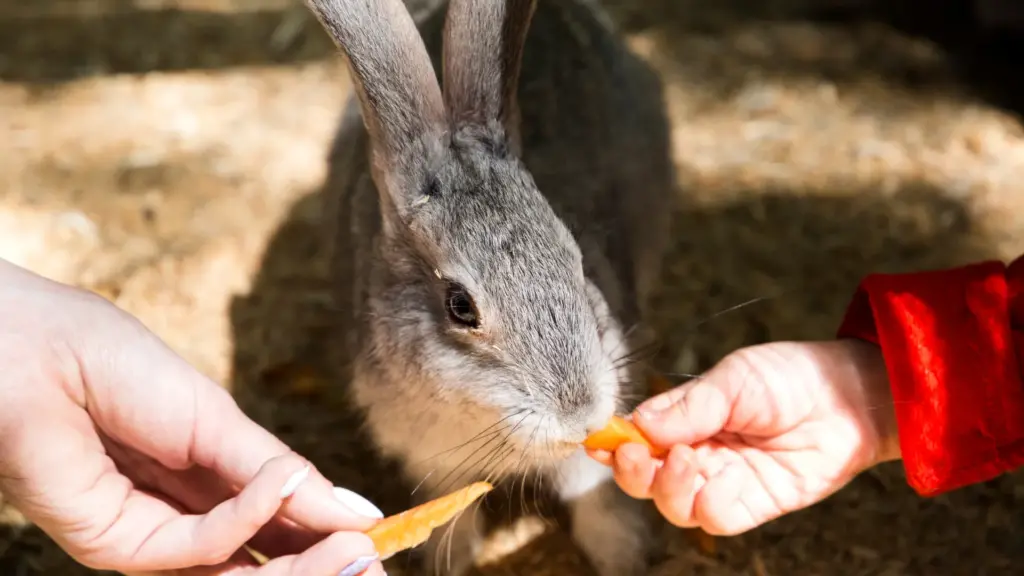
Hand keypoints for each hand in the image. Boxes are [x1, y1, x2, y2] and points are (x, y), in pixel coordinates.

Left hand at [0, 258, 385, 574]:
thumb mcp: (221, 421)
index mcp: (216, 479)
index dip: (332, 536)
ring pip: (238, 574)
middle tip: (376, 561)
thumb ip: (281, 475)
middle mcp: (190, 516)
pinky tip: (279, 489)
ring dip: (300, 564)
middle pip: (267, 559)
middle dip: (325, 564)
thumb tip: (358, 512)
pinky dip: (245, 522)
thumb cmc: (120, 366)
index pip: (284, 524)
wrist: (38, 352)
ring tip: (354, 549)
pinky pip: (196, 552)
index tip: (384, 539)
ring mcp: (155, 537)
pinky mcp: (119, 548)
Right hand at [592, 340, 899, 534]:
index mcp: (685, 421)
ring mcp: (723, 482)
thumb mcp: (734, 379)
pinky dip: (711, 503)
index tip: (601, 441)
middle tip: (636, 455)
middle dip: (632, 473)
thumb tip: (638, 424)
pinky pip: (715, 519)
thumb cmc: (791, 377)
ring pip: (674, 506)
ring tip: (691, 460)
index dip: (614, 444)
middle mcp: (698, 455)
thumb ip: (688, 406)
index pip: (637, 440)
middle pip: (645, 481)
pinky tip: (729, 477)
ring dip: (669, 488)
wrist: (850, 398)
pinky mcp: (752, 505)